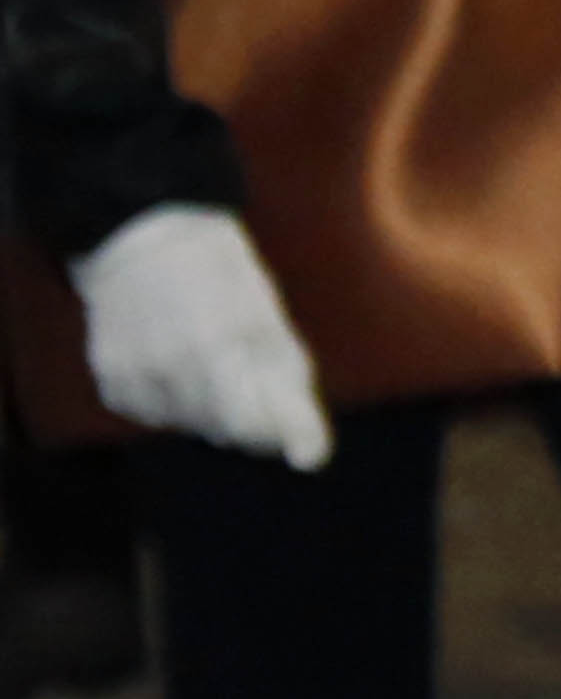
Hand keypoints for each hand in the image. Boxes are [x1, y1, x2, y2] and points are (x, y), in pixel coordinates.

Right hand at [71, 204, 330, 466]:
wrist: (143, 240)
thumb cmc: (223, 279)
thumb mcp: (269, 318)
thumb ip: (289, 384)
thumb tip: (310, 459)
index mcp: (220, 342)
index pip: (253, 427)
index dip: (282, 432)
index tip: (297, 431)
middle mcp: (171, 364)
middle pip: (227, 431)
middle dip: (252, 411)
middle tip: (248, 365)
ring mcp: (136, 375)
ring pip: (192, 426)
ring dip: (212, 404)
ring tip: (206, 352)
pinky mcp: (112, 382)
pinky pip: (155, 415)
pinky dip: (173, 398)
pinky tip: (173, 357)